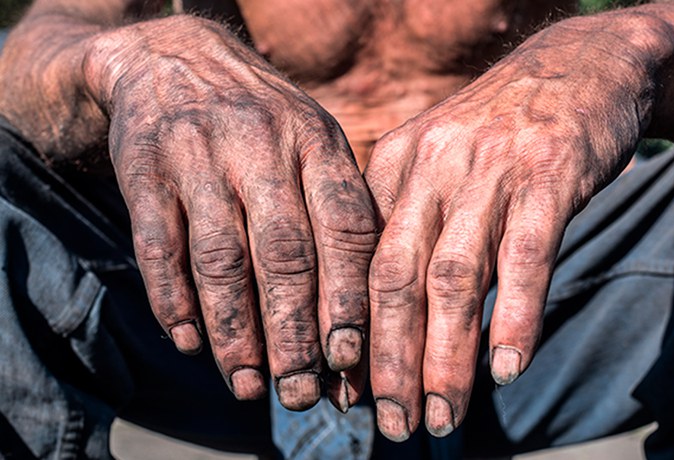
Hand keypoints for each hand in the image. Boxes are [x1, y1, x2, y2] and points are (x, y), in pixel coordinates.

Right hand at [84, 15, 375, 409]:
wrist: (174, 60)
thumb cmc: (263, 121)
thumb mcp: (314, 140)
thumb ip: (339, 211)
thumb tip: (361, 316)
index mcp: (315, 140)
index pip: (344, 228)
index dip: (349, 298)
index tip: (351, 359)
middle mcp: (260, 146)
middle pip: (285, 255)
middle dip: (295, 335)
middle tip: (301, 394)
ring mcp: (198, 156)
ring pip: (221, 261)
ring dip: (235, 333)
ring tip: (248, 386)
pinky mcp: (143, 170)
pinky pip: (158, 247)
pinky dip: (173, 301)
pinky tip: (189, 343)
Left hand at [364, 15, 660, 439]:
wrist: (581, 63)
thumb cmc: (504, 129)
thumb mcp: (441, 160)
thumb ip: (412, 220)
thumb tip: (389, 312)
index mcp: (396, 164)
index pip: (360, 263)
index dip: (352, 333)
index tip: (350, 392)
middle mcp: (433, 166)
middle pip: (396, 278)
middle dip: (389, 360)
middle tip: (389, 423)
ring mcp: (491, 169)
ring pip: (455, 277)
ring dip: (446, 356)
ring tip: (442, 416)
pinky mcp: (551, 174)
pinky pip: (527, 257)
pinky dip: (514, 317)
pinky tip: (507, 368)